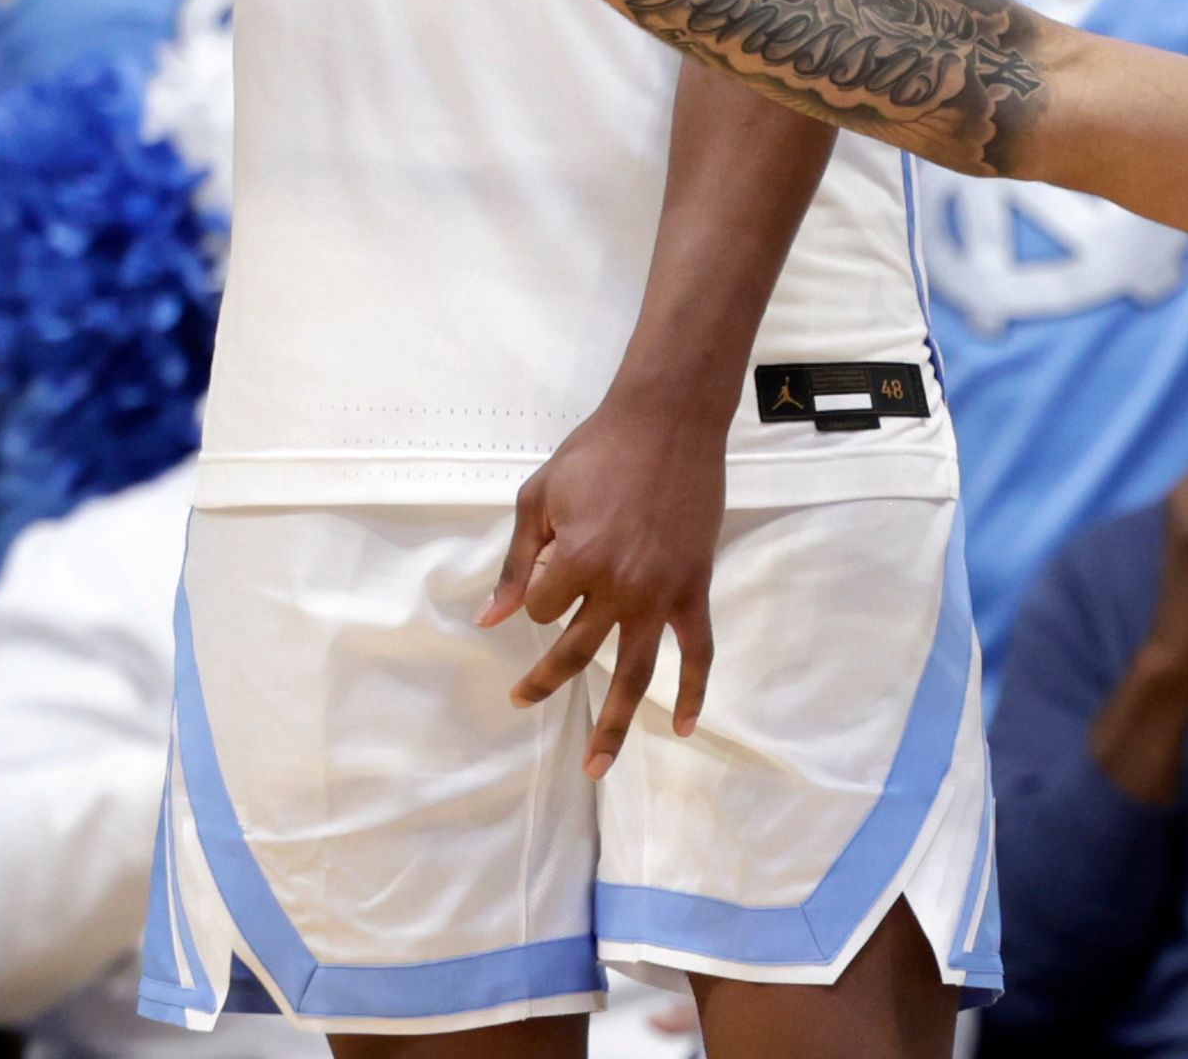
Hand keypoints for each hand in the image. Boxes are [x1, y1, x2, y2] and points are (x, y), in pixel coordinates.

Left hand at [483, 382, 726, 778]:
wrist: (669, 421)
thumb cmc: (597, 451)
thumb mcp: (539, 497)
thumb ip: (517, 562)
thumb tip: (491, 619)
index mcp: (578, 559)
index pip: (543, 609)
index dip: (536, 598)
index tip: (543, 577)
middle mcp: (620, 586)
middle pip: (577, 653)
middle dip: (544, 681)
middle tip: (521, 699)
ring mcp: (662, 593)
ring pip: (635, 673)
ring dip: (614, 723)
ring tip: (596, 765)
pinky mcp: (693, 588)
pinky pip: (697, 650)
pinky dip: (692, 691)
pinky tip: (679, 725)